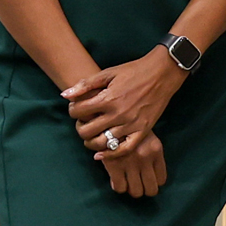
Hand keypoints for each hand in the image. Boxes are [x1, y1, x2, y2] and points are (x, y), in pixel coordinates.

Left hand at [62, 47, 186, 156]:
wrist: (161, 74)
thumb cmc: (133, 71)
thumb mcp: (107, 73)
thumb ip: (85, 85)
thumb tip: (64, 95)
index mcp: (107, 98)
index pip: (78, 112)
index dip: (72, 111)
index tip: (75, 109)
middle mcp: (117, 114)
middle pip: (87, 131)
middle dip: (79, 127)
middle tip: (82, 123)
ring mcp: (130, 124)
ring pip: (102, 142)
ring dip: (91, 142)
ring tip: (90, 136)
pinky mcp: (142, 131)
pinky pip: (124, 149)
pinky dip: (110, 154)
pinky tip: (100, 154)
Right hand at [97, 131, 165, 197]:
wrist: (107, 117)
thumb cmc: (126, 126)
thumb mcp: (144, 135)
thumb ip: (149, 153)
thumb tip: (147, 175)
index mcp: (156, 150)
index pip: (161, 179)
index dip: (153, 182)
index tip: (146, 178)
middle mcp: (145, 158)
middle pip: (151, 190)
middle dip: (143, 189)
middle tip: (137, 183)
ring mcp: (130, 163)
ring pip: (136, 192)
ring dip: (131, 189)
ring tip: (126, 181)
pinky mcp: (114, 166)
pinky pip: (120, 187)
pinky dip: (118, 186)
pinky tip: (116, 179)